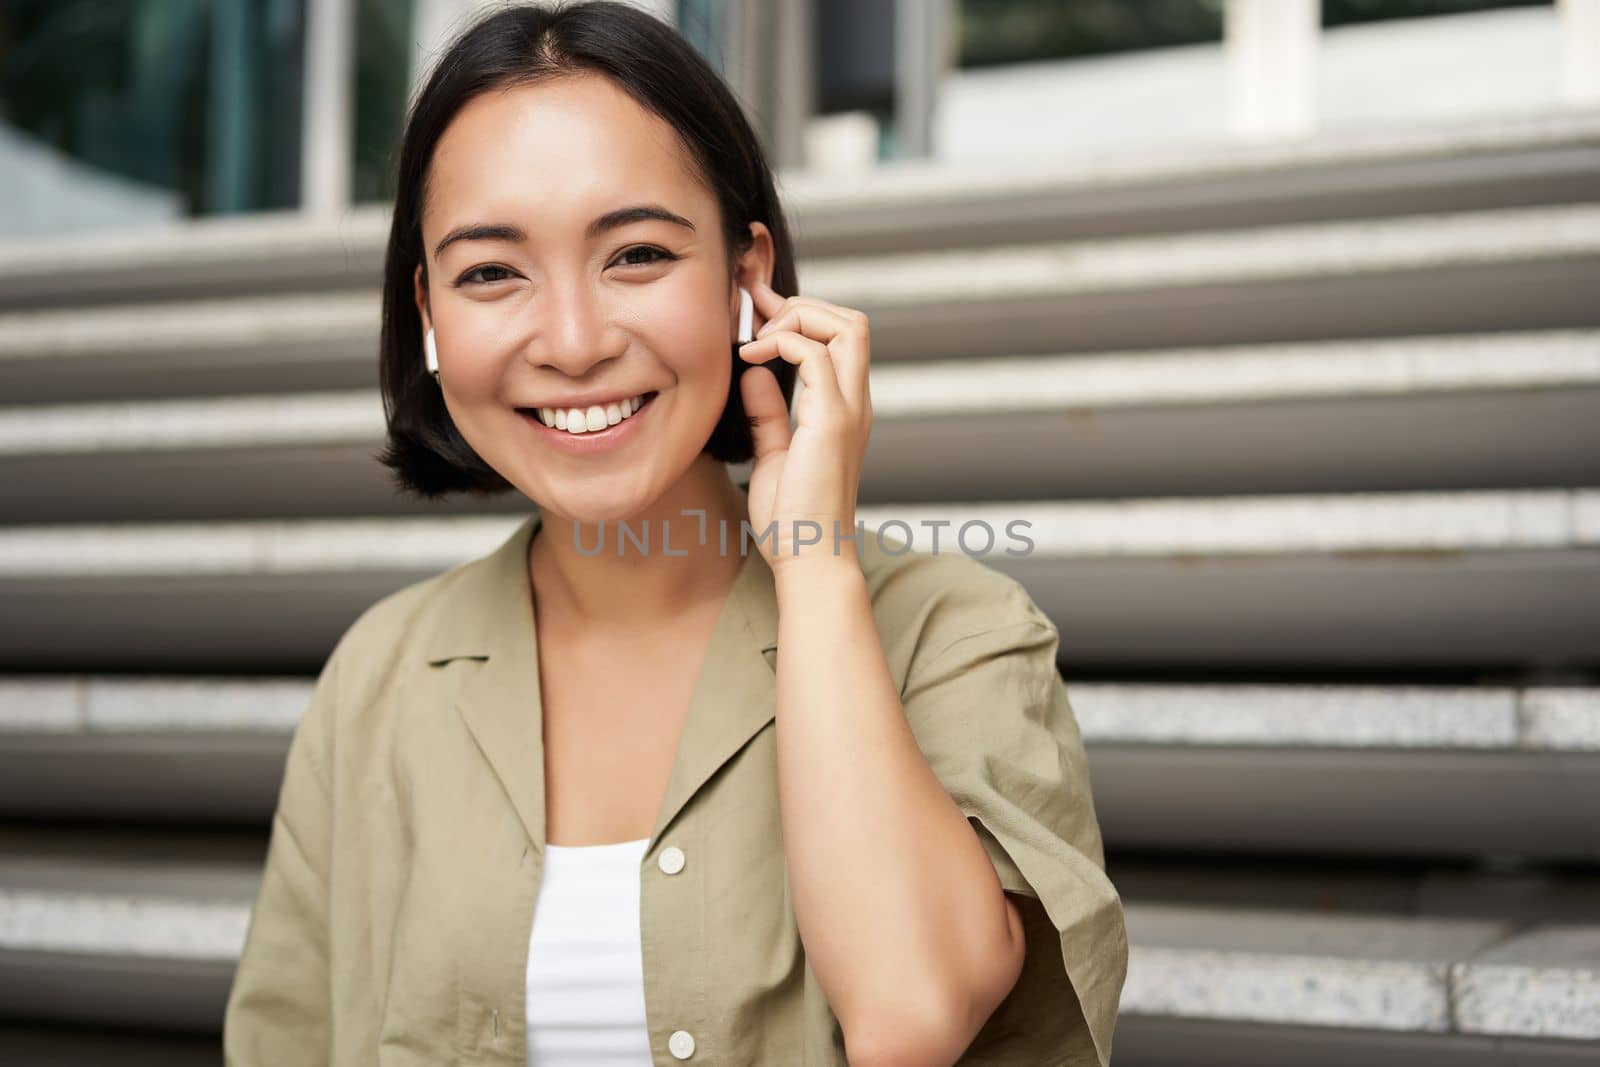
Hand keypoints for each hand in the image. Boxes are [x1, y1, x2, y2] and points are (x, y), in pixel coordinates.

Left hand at [737, 277, 872, 569]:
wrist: (809, 559)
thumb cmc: (793, 520)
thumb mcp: (774, 456)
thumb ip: (769, 414)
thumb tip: (756, 376)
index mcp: (845, 409)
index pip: (842, 338)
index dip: (801, 314)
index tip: (757, 312)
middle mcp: (855, 403)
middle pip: (853, 321)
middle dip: (804, 305)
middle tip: (756, 317)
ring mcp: (848, 410)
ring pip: (846, 326)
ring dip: (797, 318)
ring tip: (757, 340)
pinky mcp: (832, 422)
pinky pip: (817, 354)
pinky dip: (784, 342)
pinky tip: (752, 359)